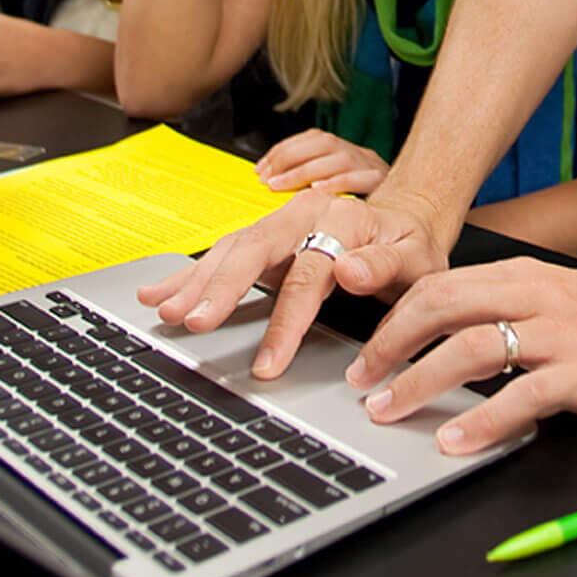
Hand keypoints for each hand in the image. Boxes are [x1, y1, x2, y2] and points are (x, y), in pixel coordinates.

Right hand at [135, 188, 446, 377]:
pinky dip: (188, 275)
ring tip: (165, 310)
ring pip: (230, 252)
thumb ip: (386, 264)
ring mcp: (278, 225)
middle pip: (253, 251)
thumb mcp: (417, 257)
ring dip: (195, 282)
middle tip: (191, 322)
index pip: (306, 274)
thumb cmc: (411, 246)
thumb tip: (352, 271)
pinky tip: (158, 292)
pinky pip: (221, 256)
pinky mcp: (262, 241)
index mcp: (338, 218)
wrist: (404, 222)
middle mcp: (301, 215)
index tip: (268, 362)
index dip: (286, 320)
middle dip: (219, 289)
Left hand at [255, 129, 389, 195]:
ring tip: (281, 186)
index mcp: (346, 150)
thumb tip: (272, 182)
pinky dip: (337, 183)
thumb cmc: (363, 208)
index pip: (312, 137)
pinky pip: (360, 178)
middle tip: (268, 179)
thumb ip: (310, 182)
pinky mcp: (383, 183)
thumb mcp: (335, 188)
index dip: (283, 149)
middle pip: (323, 143)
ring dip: (304, 171)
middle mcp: (359, 153)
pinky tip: (318, 191)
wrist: (408, 218)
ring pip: (338, 158)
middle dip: (289, 158)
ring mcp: (372, 166)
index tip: (261, 168)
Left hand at [348, 260, 576, 454]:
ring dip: (420, 383)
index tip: (367, 350)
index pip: (439, 287)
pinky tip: (456, 441)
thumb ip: (503, 308)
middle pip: (441, 308)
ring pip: (471, 349)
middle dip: (390, 346)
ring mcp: (557, 335)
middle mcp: (533, 297)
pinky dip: (481, 421)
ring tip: (390, 410)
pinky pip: (520, 396)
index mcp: (520, 276)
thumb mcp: (552, 297)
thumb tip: (443, 338)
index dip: (393, 319)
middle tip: (363, 380)